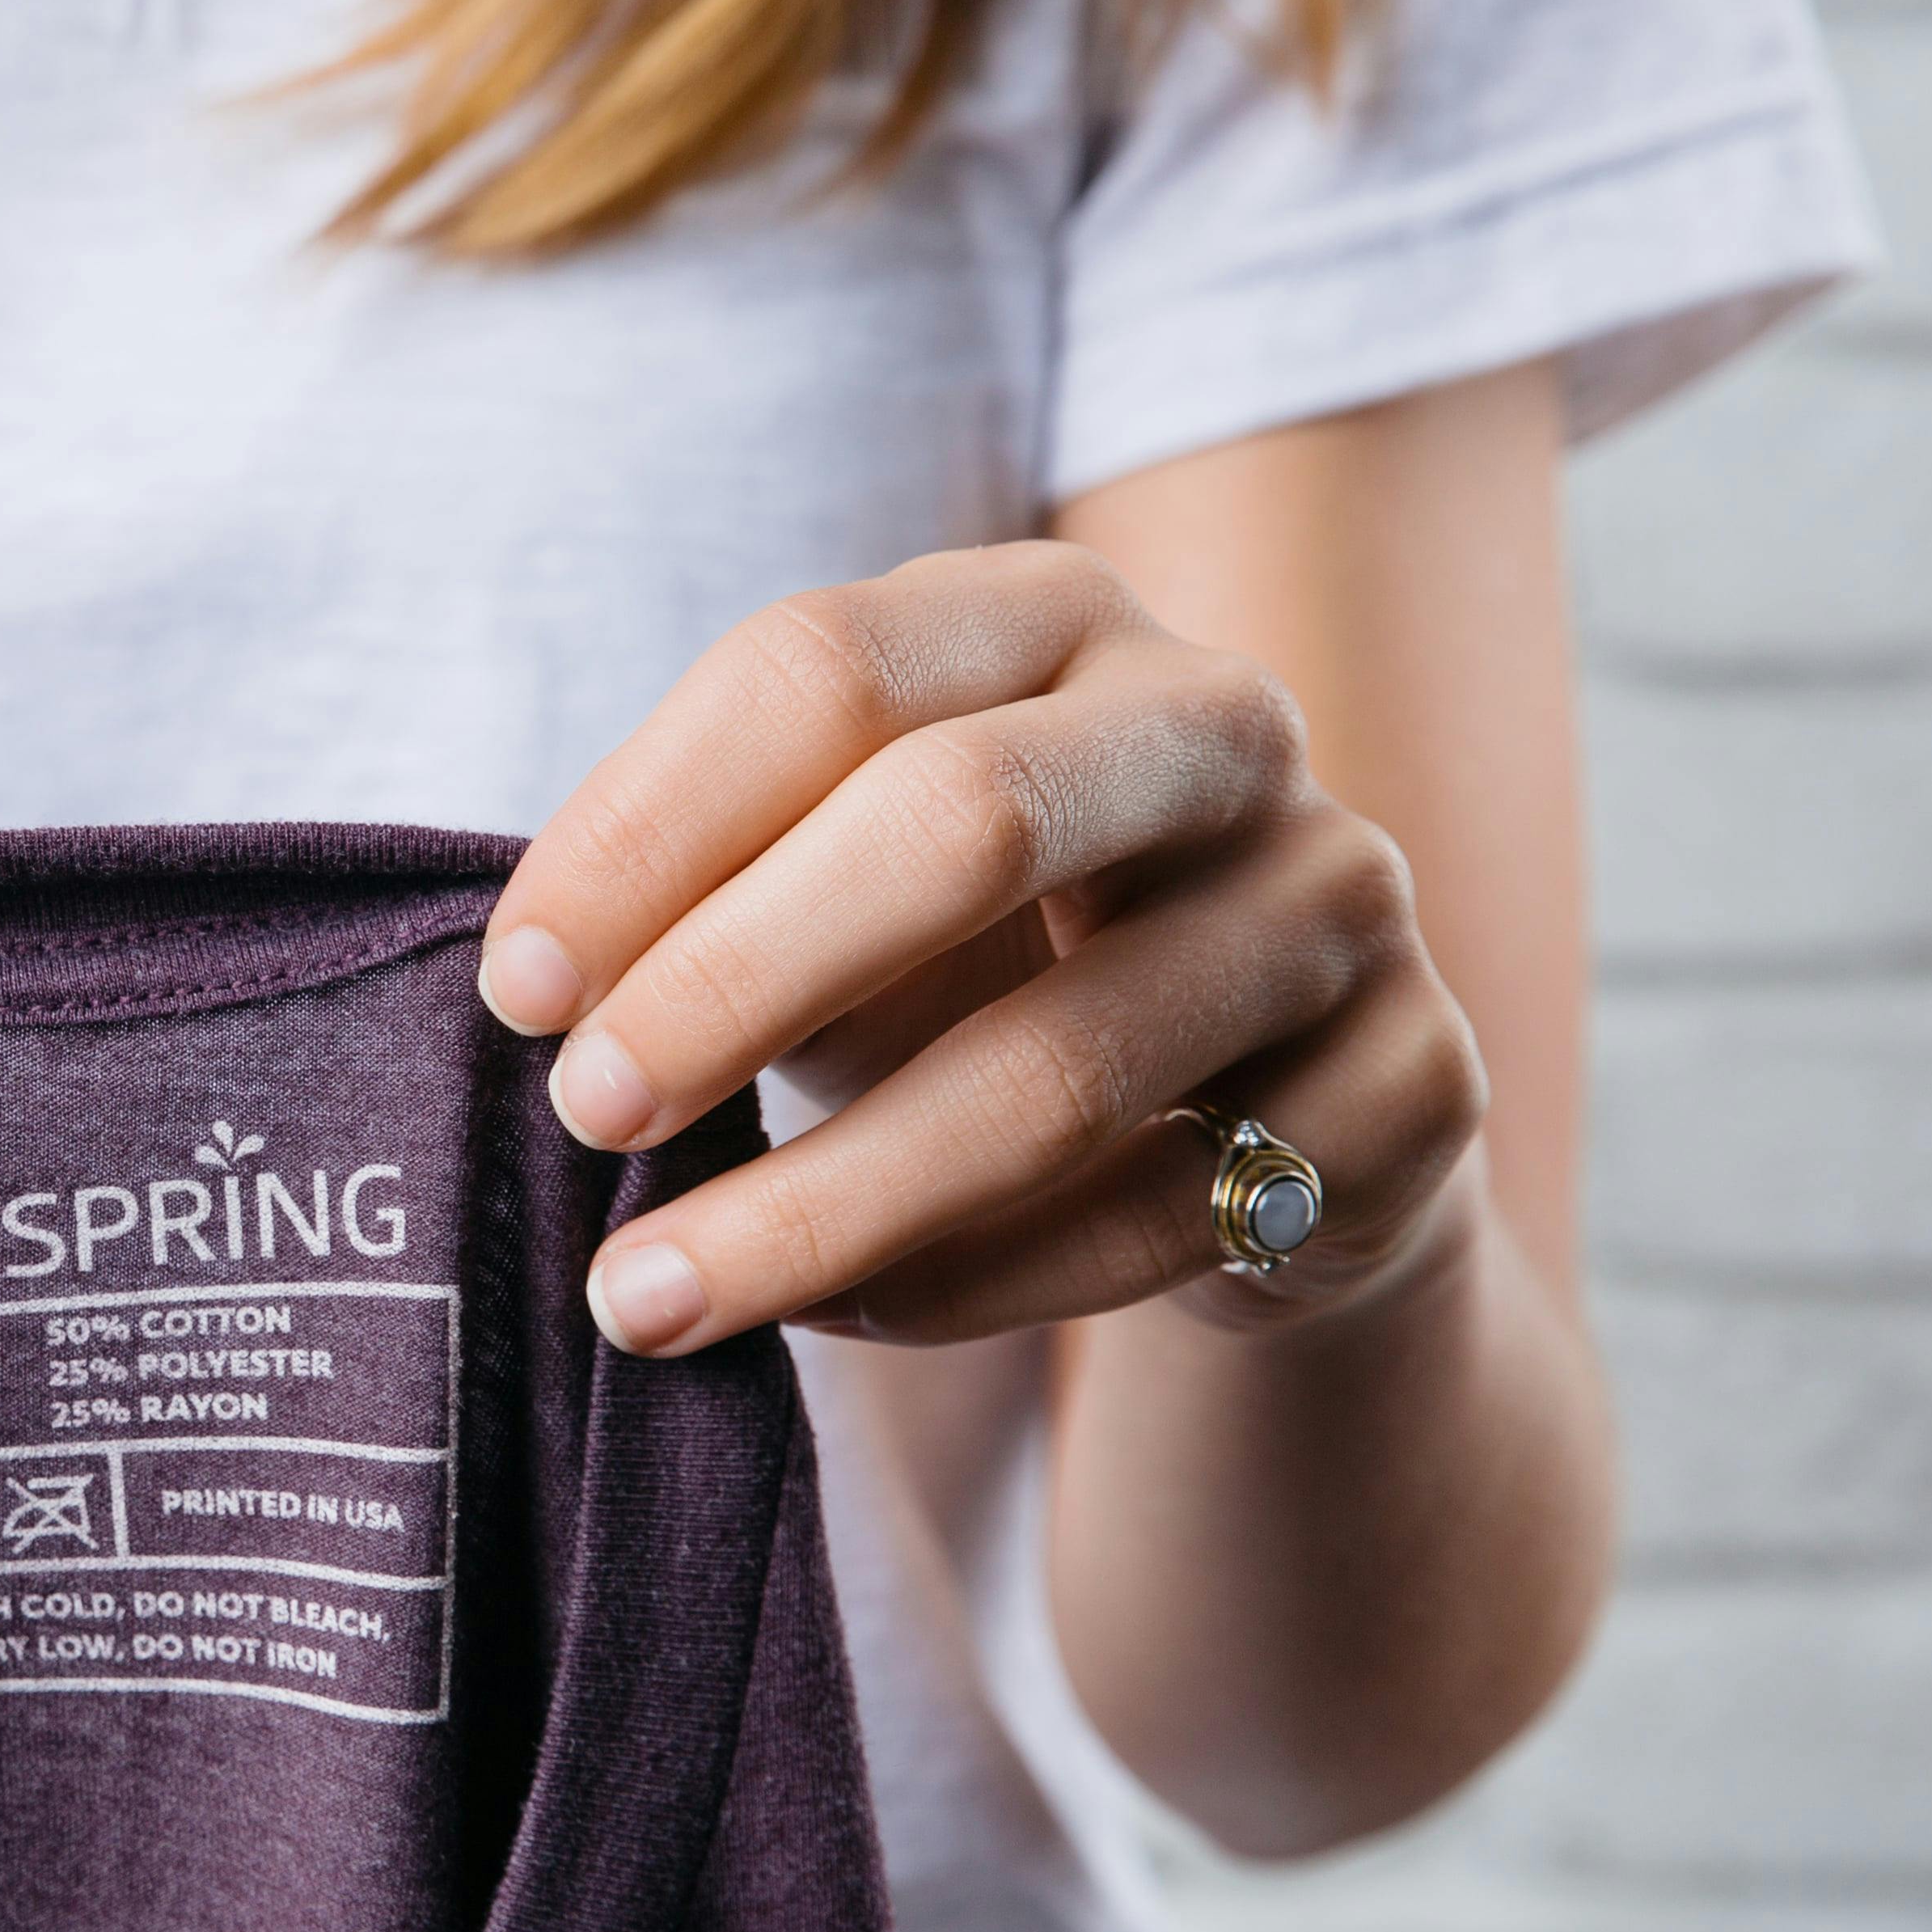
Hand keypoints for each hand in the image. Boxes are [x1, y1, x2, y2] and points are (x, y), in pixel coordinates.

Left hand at [483, 541, 1486, 1355]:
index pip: (822, 664)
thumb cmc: (979, 967)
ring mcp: (1338, 897)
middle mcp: (1217, 720)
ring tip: (645, 1296)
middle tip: (582, 1117)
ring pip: (1057, 1065)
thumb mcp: (837, 889)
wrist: (1261, 1121)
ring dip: (823, 1201)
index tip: (515, 990)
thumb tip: (546, 996)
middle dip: (735, 981)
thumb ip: (715, 895)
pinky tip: (836, 1319)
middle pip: (959, 818)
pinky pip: (1156, 1218)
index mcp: (1049, 613)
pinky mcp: (1416, 1086)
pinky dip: (965, 1286)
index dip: (646, 830)